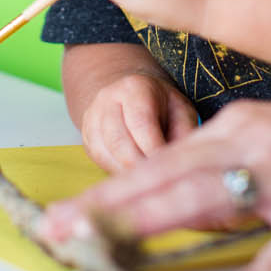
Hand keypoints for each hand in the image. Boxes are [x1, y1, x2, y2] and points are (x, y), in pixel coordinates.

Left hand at [40, 78, 270, 270]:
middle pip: (164, 177)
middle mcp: (252, 145)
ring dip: (150, 224)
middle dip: (105, 206)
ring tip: (107, 247)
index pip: (158, 163)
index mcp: (237, 130)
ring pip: (205, 200)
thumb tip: (185, 203)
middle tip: (57, 229)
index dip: (108, 191)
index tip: (65, 215)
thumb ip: (230, 168)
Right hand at [79, 69, 198, 172]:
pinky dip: (115, 172)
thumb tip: (181, 162)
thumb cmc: (162, 107)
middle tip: (158, 182)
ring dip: (126, 172)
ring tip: (147, 183)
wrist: (130, 97)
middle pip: (119, 141)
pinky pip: (98, 160)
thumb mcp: (180, 110)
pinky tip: (133, 178)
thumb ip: (184, 132)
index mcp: (135, 88)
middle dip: (139, 166)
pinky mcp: (87, 136)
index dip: (154, 149)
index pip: (141, 123)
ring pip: (104, 153)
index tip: (168, 169)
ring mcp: (93, 117)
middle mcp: (108, 99)